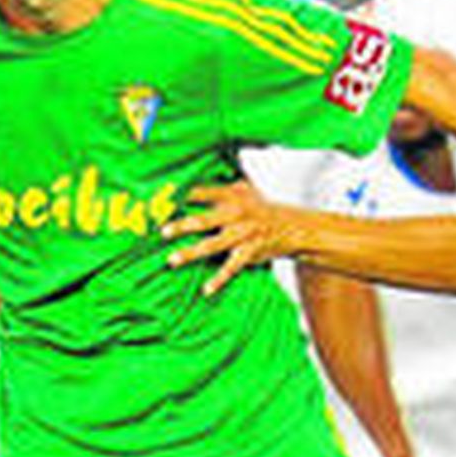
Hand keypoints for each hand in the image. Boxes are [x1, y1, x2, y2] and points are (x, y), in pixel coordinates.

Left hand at [162, 182, 293, 294]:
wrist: (294, 227)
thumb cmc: (262, 208)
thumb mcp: (247, 189)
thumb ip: (224, 183)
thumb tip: (204, 167)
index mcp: (232, 196)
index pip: (203, 192)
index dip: (183, 195)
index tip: (163, 198)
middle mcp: (236, 214)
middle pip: (204, 220)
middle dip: (182, 226)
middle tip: (162, 231)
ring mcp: (243, 234)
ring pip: (212, 245)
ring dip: (191, 253)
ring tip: (171, 260)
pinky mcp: (250, 252)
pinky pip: (231, 267)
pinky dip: (219, 279)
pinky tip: (205, 289)